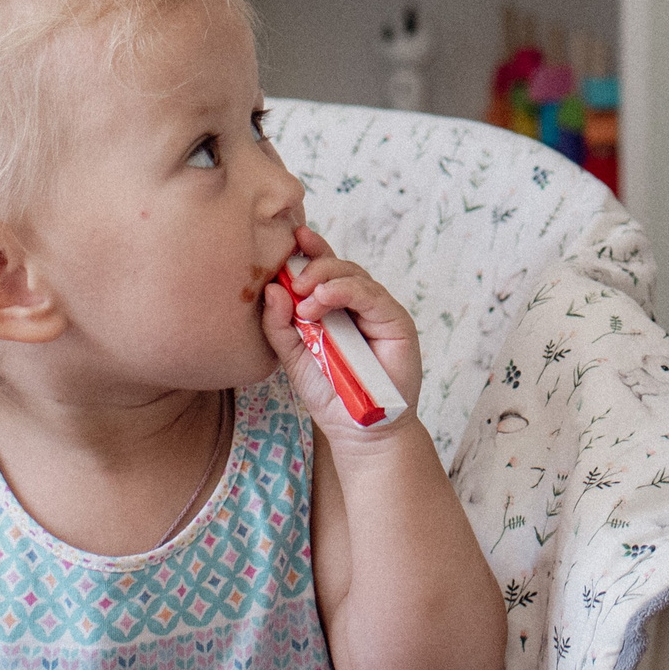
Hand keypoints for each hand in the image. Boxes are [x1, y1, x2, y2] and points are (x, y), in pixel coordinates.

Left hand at [260, 224, 424, 448]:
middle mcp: (359, 306)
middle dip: (313, 266)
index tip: (291, 238)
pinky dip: (347, 291)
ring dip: (327, 279)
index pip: (322, 272)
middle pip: (339, 268)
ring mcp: (379, 312)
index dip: (309, 252)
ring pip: (356, 277)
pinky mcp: (396, 323)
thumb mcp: (293, 357)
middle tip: (293, 279)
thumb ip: (280, 326)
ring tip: (306, 299)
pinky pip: (372, 296)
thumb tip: (272, 289)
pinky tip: (324, 297)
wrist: (359, 431)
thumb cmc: (330, 394)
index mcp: (335, 309)